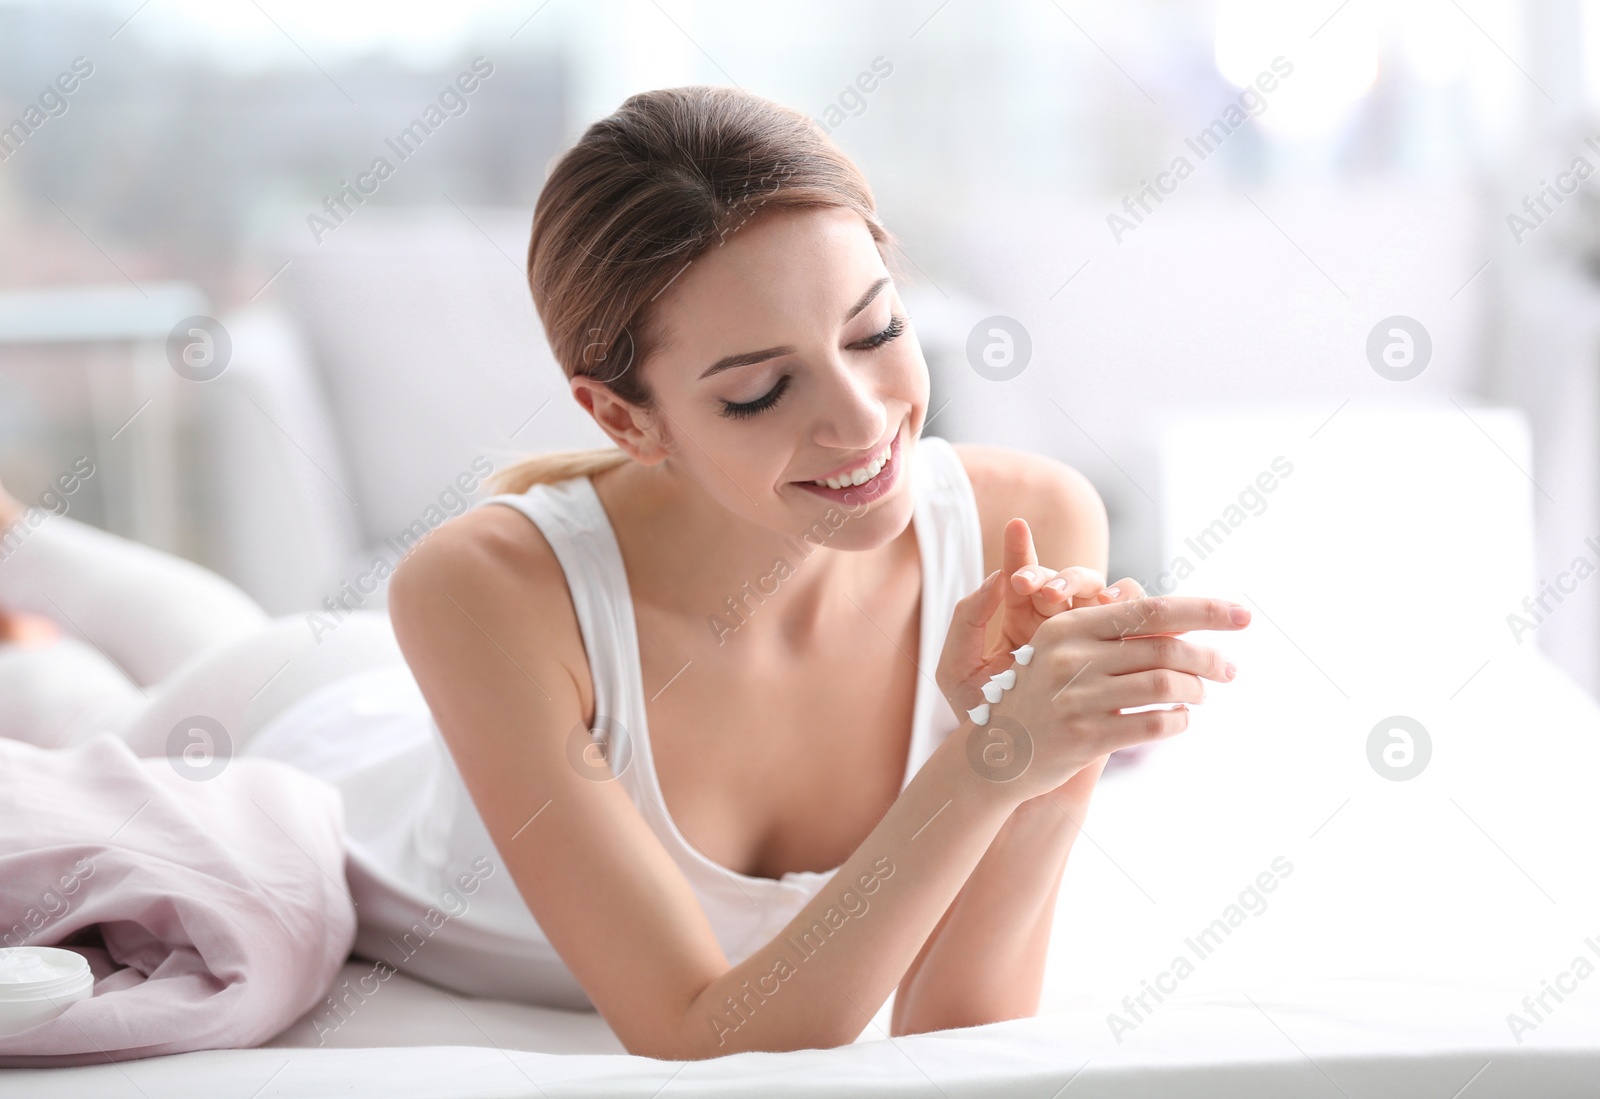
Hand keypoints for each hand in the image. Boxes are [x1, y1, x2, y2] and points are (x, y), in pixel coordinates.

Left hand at [937, 517, 1145, 715]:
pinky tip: (1114, 616)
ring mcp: (1092, 639)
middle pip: (1069, 580)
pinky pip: (1135, 624)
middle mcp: (1059, 621)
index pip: (1024, 574)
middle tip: (1041, 589)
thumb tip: (995, 578)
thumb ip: (966, 622)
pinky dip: (1130, 611)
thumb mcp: (958, 672)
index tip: (1015, 531)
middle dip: (1057, 576)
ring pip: (1103, 595)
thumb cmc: (985, 718)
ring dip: (1090, 590)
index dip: (1021, 550)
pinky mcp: (1120, 659)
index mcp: (1019, 618)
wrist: (1016, 763)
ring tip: (1071, 602)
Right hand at [969, 596, 1248, 795]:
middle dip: (1209, 657)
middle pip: (1164, 646)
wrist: (995, 754)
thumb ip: (1111, 634)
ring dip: (1196, 691)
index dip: (1204, 609)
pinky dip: (1178, 722)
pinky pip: (1153, 724)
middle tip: (1229, 670)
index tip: (1243, 615)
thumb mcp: (1061, 653)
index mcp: (1069, 626)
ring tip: (1202, 695)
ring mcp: (1077, 697)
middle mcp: (1071, 656)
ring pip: (1165, 684)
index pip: (1150, 609)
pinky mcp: (1085, 737)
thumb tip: (1182, 623)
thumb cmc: (1040, 697)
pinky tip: (1180, 721)